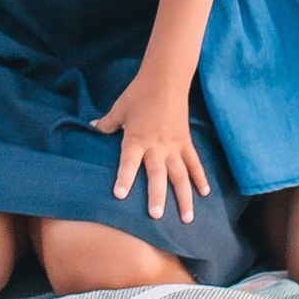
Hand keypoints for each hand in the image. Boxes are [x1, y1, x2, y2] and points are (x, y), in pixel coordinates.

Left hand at [92, 75, 209, 224]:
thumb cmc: (139, 93)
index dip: (124, 177)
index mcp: (137, 138)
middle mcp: (157, 145)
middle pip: (157, 174)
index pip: (129, 161)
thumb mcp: (119, 108)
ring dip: (184, 197)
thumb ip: (107, 123)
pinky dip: (200, 178)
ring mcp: (174, 145)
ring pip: (180, 175)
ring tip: (186, 219)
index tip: (120, 195)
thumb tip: (93, 128)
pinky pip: (194, 163)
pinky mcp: (186, 142)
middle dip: (156, 195)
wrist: (166, 78)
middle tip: (156, 216)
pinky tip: (205, 194)